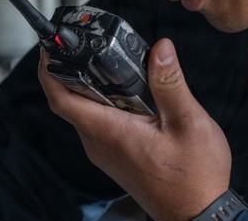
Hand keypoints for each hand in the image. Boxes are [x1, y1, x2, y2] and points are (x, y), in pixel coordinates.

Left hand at [38, 39, 230, 220]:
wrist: (197, 214)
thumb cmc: (194, 177)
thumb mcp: (188, 122)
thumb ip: (170, 83)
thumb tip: (160, 49)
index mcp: (110, 132)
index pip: (62, 99)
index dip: (49, 71)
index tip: (49, 49)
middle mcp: (100, 144)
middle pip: (72, 101)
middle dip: (76, 70)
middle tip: (90, 44)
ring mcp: (106, 152)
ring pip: (87, 111)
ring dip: (95, 86)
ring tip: (115, 63)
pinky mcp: (116, 156)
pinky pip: (101, 123)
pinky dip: (107, 102)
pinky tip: (131, 93)